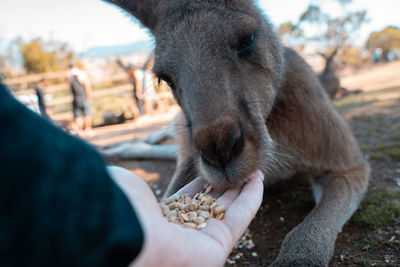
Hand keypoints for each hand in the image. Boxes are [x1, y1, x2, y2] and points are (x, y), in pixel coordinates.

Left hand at [108, 166, 263, 266]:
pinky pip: (240, 218)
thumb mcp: (126, 185)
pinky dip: (252, 197)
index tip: (213, 169)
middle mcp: (183, 231)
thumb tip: (127, 172)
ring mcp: (202, 240)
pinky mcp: (219, 245)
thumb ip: (135, 180)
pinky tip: (258, 179)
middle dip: (227, 185)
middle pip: (211, 204)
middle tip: (239, 166)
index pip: (188, 199)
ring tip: (253, 168)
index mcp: (161, 219)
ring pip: (229, 210)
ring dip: (243, 189)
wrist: (126, 235)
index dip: (203, 183)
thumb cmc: (122, 208)